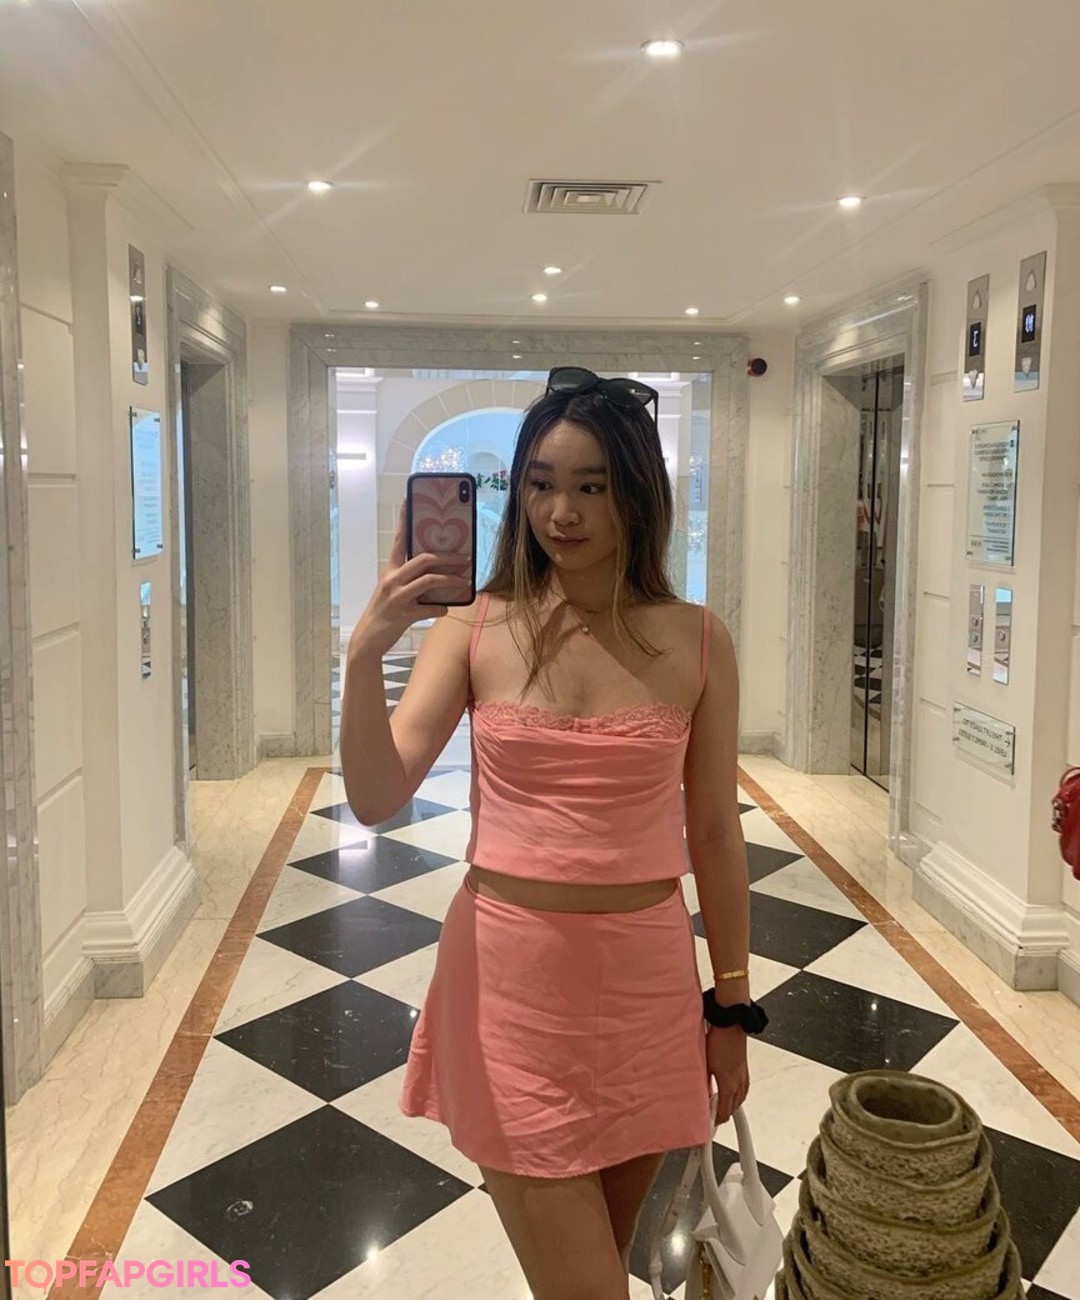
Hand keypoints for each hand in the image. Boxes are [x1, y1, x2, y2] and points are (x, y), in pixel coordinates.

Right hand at [349, 499, 471, 660]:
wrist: (367, 640)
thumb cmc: (384, 614)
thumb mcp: (394, 592)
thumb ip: (412, 582)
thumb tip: (440, 581)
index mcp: (390, 570)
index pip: (399, 540)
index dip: (404, 519)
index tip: (408, 499)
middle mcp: (392, 579)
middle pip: (423, 559)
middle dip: (447, 557)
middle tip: (465, 559)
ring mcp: (396, 596)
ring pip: (429, 580)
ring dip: (450, 579)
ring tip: (464, 581)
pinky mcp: (402, 614)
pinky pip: (429, 608)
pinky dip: (440, 608)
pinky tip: (445, 610)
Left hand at [706, 1026, 748, 1123]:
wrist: (731, 1023)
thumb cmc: (719, 1040)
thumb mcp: (705, 1064)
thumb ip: (703, 1083)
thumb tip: (699, 1093)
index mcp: (729, 1084)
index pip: (724, 1112)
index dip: (715, 1121)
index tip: (708, 1125)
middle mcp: (739, 1083)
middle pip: (733, 1108)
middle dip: (722, 1115)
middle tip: (712, 1117)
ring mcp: (744, 1076)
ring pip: (740, 1099)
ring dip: (731, 1106)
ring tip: (720, 1107)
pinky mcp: (745, 1068)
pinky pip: (743, 1089)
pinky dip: (737, 1095)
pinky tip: (731, 1092)